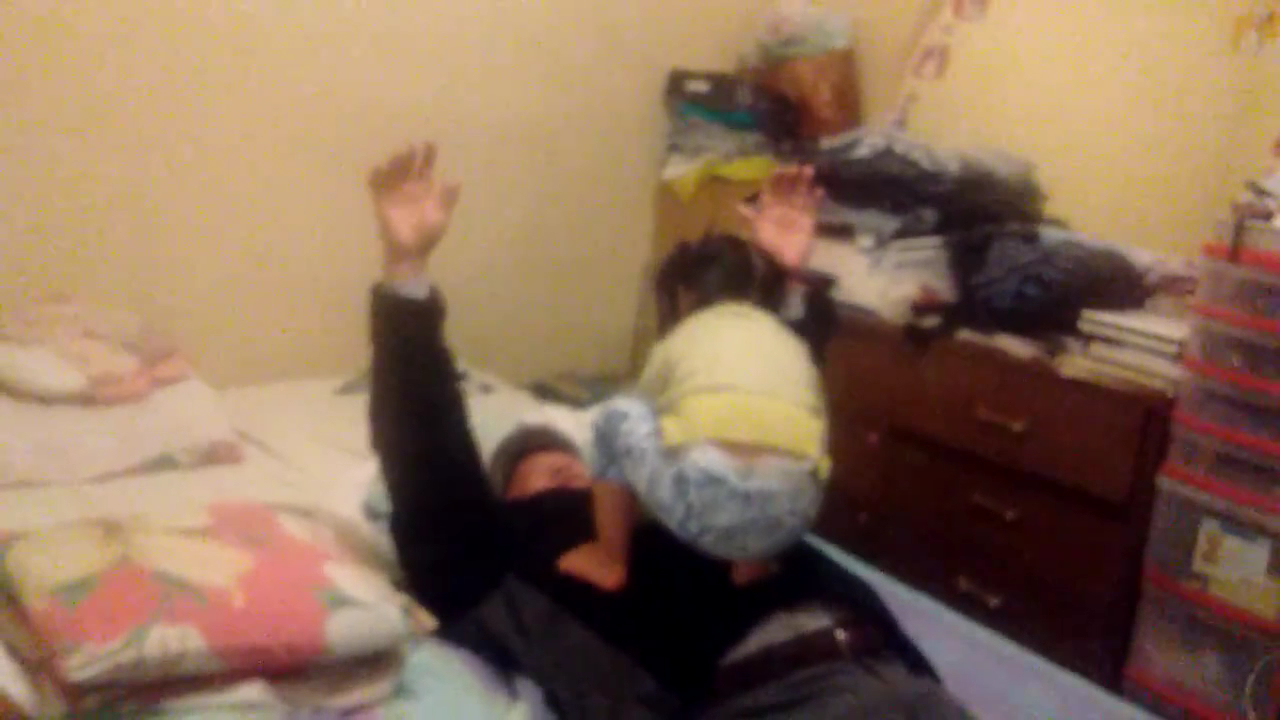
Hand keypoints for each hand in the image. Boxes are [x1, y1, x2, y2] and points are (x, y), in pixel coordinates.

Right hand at [368, 142, 460, 278]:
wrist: (410, 253)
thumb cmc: (427, 236)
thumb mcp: (441, 217)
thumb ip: (447, 200)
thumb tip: (456, 181)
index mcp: (424, 189)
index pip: (425, 167)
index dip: (428, 156)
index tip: (430, 144)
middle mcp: (408, 187)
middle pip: (407, 166)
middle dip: (409, 156)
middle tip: (411, 149)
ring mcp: (393, 193)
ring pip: (392, 172)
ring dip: (394, 163)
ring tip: (398, 157)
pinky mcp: (380, 202)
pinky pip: (375, 186)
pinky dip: (374, 177)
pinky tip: (377, 169)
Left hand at [739, 165, 822, 270]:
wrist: (781, 262)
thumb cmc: (767, 244)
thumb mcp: (756, 229)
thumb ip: (750, 216)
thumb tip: (737, 205)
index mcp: (769, 206)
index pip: (772, 187)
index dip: (776, 178)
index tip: (781, 169)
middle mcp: (782, 206)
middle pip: (788, 187)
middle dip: (793, 176)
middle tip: (799, 167)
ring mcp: (796, 212)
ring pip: (801, 193)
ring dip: (805, 182)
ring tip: (810, 170)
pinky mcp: (809, 219)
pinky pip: (813, 206)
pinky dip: (816, 198)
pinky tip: (819, 190)